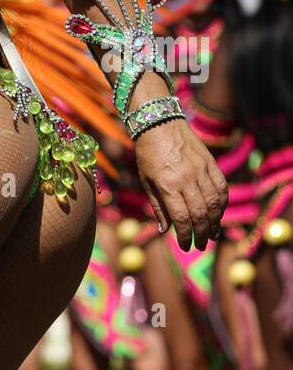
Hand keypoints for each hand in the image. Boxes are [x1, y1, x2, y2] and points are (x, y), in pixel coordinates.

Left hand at [134, 117, 227, 250]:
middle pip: (200, 214)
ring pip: (214, 203)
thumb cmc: (148, 153)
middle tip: (201, 244)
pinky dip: (222, 203)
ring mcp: (200, 169)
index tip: (186, 246)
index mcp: (167, 184)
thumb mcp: (146, 181)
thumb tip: (165, 231)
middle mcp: (186, 178)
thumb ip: (157, 206)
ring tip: (213, 234)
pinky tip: (219, 213)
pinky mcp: (210, 162)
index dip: (185, 236)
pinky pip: (222, 187)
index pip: (181, 218)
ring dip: (215, 222)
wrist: (159, 123)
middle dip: (202, 234)